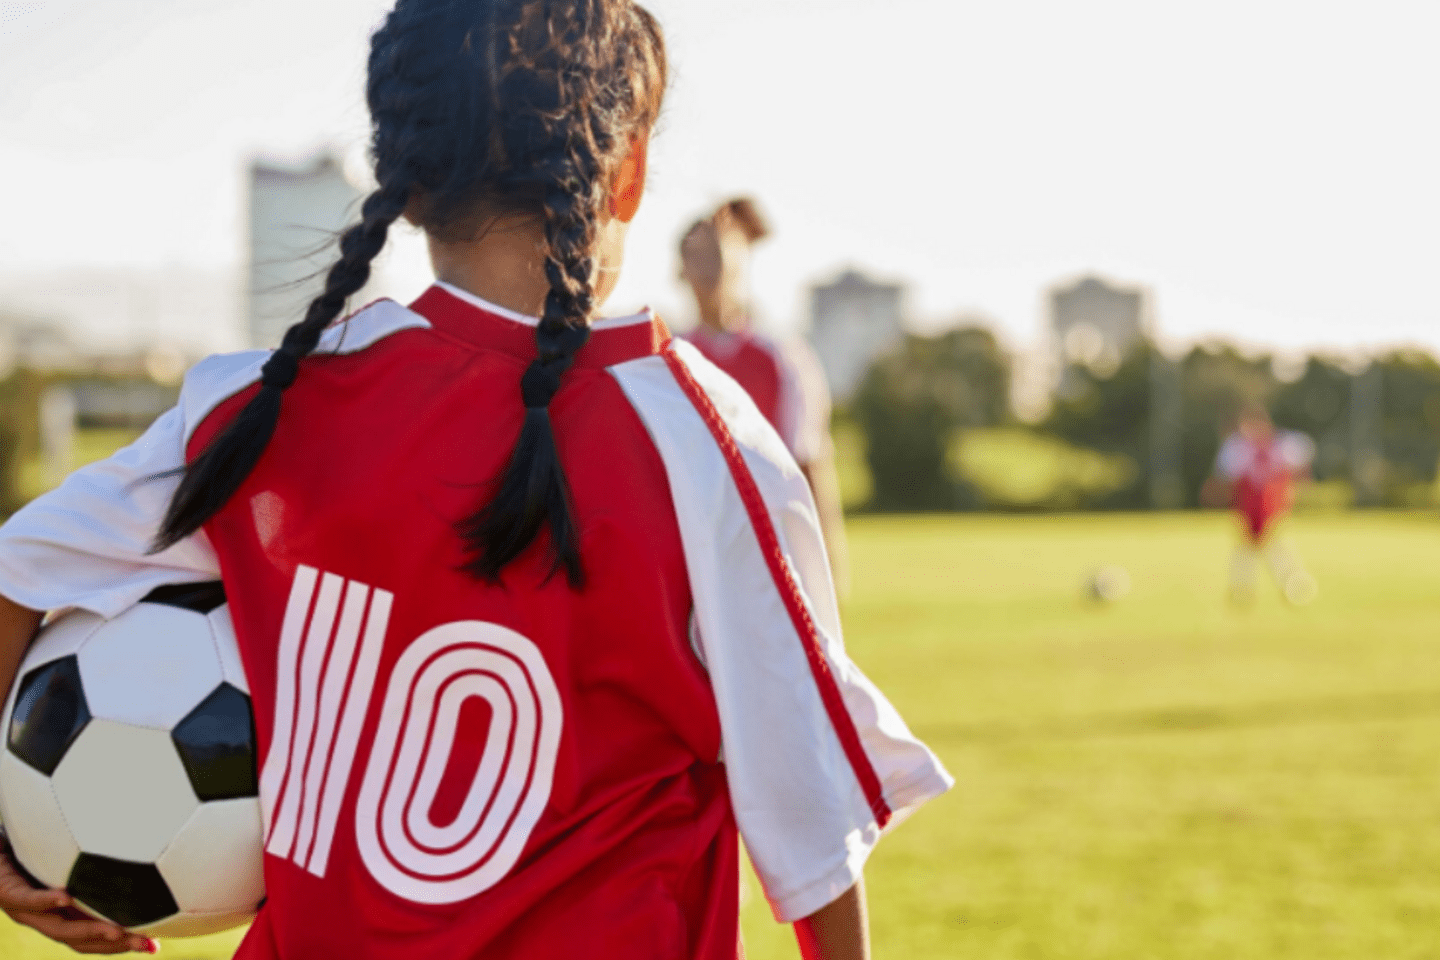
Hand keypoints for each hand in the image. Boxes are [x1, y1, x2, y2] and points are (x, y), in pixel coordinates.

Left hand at [1, 842, 157, 953]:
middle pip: (81, 940)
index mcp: (62, 915)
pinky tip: (67, 897)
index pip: (94, 938)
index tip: (154, 945)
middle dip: (114, 944)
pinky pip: (28, 899)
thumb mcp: (72, 858)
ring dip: (87, 930)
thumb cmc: (35, 846)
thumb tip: (145, 852)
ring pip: (57, 928)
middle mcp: (45, 918)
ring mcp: (25, 910)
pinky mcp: (7, 893)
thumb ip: (99, 864)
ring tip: (117, 931)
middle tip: (145, 943)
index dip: (122, 944)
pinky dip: (47, 900)